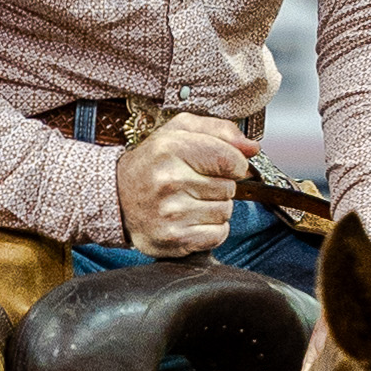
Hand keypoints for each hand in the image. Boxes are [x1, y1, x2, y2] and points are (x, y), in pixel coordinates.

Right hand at [116, 111, 257, 256]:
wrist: (117, 197)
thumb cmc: (152, 163)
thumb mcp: (179, 131)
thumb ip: (220, 131)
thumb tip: (253, 148)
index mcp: (171, 148)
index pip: (230, 159)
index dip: (234, 164)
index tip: (222, 166)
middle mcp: (169, 180)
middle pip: (229, 188)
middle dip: (219, 186)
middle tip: (194, 184)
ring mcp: (171, 213)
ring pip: (225, 212)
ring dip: (214, 208)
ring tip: (189, 201)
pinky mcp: (174, 238)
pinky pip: (218, 234)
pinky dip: (211, 229)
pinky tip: (191, 219)